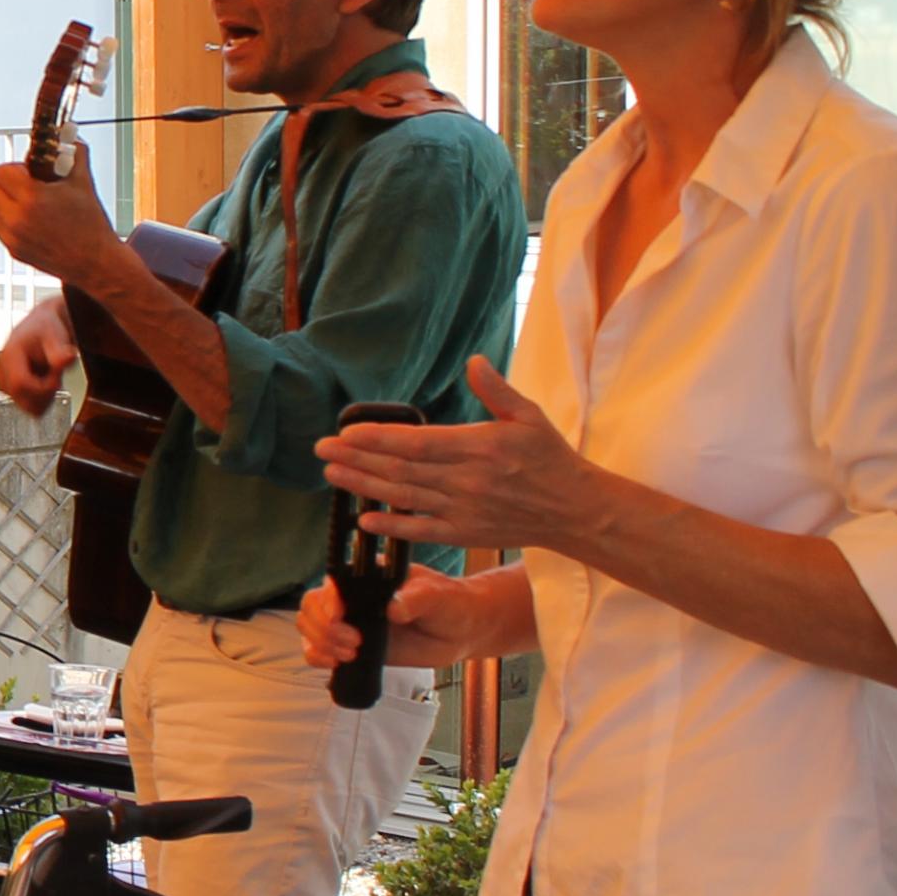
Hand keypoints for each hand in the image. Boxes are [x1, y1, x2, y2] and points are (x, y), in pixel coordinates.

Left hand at [0, 146, 121, 280]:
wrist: (95, 263)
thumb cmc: (91, 224)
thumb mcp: (83, 183)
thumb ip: (74, 153)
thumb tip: (68, 134)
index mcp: (31, 198)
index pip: (2, 171)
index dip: (17, 168)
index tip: (31, 172)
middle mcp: (15, 219)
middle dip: (2, 184)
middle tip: (23, 186)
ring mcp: (11, 237)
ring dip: (4, 202)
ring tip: (31, 205)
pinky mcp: (12, 250)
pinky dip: (9, 220)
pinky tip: (33, 221)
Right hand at [0, 299, 77, 415]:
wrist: (43, 326)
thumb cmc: (47, 328)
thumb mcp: (55, 336)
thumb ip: (60, 352)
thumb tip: (69, 357)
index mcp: (9, 355)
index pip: (20, 384)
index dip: (42, 387)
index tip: (57, 380)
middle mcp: (2, 370)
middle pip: (21, 399)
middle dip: (44, 394)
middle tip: (56, 377)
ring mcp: (6, 381)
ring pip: (25, 406)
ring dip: (43, 397)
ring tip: (51, 377)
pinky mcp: (11, 388)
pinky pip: (27, 405)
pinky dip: (40, 398)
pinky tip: (46, 382)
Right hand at [297, 566, 487, 670]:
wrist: (462, 630)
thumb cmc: (450, 603)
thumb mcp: (437, 594)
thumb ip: (416, 598)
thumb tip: (393, 608)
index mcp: (366, 577)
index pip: (331, 584)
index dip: (328, 601)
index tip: (340, 615)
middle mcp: (351, 598)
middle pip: (311, 608)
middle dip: (324, 628)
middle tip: (354, 642)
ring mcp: (349, 623)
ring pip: (309, 630)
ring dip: (321, 644)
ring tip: (351, 654)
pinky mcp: (352, 647)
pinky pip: (319, 652)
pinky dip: (319, 659)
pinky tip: (338, 663)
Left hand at [316, 359, 613, 552]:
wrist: (576, 510)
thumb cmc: (550, 458)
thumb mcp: (529, 415)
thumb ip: (497, 390)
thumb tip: (474, 361)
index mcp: (479, 447)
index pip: (417, 443)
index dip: (378, 438)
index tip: (346, 432)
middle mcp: (466, 481)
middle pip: (401, 469)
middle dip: (357, 459)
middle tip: (321, 450)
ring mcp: (464, 510)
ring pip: (404, 497)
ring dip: (364, 486)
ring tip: (332, 474)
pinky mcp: (465, 534)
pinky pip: (421, 531)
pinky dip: (392, 527)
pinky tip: (364, 519)